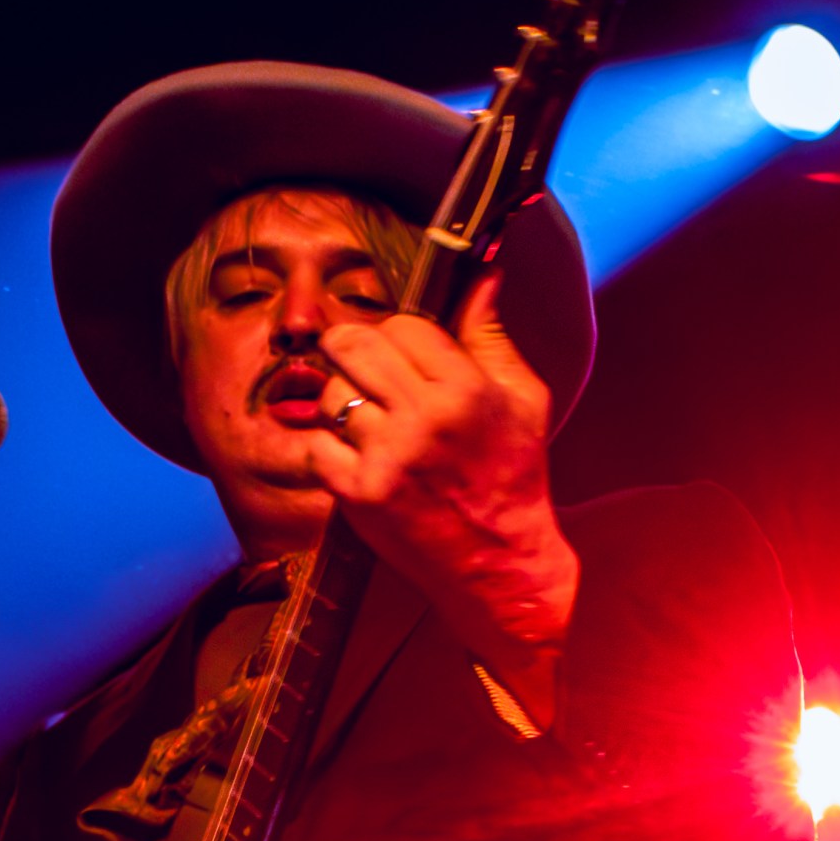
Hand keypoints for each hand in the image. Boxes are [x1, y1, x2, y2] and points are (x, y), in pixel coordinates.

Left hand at [312, 273, 577, 721]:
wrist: (499, 564)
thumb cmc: (513, 477)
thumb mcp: (523, 399)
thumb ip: (491, 335)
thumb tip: (481, 276)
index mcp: (465, 389)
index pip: (405, 323)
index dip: (400, 333)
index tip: (406, 352)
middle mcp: (423, 419)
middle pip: (354, 344)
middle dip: (354, 349)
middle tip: (364, 368)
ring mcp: (387, 458)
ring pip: (330, 394)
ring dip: (341, 401)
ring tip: (367, 421)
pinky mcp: (359, 495)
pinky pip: (316, 446)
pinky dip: (329, 449)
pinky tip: (356, 458)